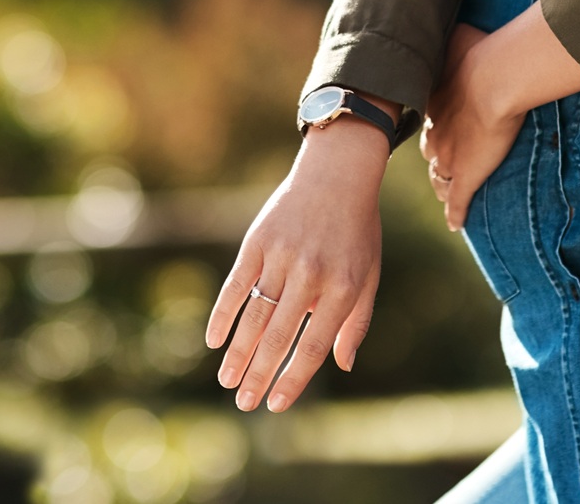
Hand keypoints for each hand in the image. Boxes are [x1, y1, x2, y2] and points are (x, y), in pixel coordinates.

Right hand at [204, 112, 388, 412]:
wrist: (338, 174)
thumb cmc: (356, 232)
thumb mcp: (367, 276)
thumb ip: (356, 323)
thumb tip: (341, 366)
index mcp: (342, 288)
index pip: (314, 345)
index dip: (294, 379)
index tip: (276, 404)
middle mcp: (311, 275)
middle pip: (279, 337)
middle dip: (259, 374)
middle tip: (243, 404)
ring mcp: (282, 257)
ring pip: (254, 316)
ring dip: (238, 352)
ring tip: (227, 381)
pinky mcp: (258, 241)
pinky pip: (236, 285)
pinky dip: (222, 314)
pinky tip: (212, 340)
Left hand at [421, 5, 579, 229]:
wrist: (493, 79)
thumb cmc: (478, 53)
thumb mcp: (458, 34)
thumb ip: (456, 29)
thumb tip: (453, 10)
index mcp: (433, 103)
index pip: (430, 119)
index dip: (434, 123)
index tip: (437, 122)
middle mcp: (436, 133)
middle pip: (431, 150)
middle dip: (435, 154)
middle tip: (441, 157)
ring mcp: (450, 158)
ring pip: (440, 178)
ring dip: (444, 184)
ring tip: (448, 191)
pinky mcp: (466, 177)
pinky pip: (457, 202)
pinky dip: (455, 214)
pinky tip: (455, 223)